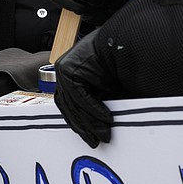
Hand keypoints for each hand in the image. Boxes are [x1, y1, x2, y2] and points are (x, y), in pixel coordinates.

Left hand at [54, 29, 114, 148]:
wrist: (119, 43)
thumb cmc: (115, 62)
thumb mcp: (105, 87)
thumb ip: (101, 103)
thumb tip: (102, 126)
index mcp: (69, 76)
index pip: (67, 104)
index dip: (77, 121)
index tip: (88, 135)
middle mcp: (63, 73)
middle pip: (68, 107)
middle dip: (83, 126)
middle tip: (95, 141)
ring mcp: (63, 71)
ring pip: (74, 104)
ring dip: (90, 121)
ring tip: (103, 135)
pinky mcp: (68, 70)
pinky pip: (79, 96)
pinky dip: (93, 109)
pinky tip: (107, 119)